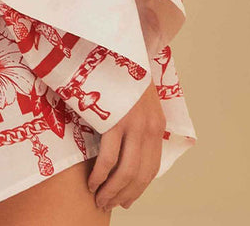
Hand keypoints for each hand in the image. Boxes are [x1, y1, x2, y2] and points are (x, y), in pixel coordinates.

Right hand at [87, 80, 165, 211]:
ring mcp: (133, 124)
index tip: (126, 200)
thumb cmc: (122, 71)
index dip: (139, 189)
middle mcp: (149, 128)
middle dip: (123, 195)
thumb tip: (125, 144)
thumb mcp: (137, 98)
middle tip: (108, 203)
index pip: (151, 168)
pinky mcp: (116, 120)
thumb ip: (136, 120)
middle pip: (139, 175)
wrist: (117, 45)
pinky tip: (92, 182)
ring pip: (125, 172)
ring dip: (111, 191)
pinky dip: (100, 175)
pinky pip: (108, 158)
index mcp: (156, 124)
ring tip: (99, 198)